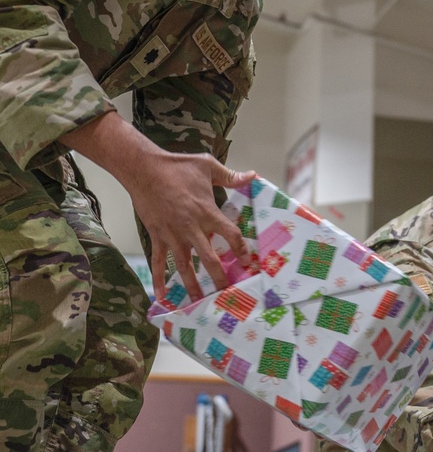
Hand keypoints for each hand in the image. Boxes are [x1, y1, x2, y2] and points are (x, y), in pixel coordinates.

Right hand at [128, 150, 254, 300]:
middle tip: (227, 293)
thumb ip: (231, 176)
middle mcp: (191, 227)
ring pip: (184, 265)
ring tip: (199, 301)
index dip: (240, 248)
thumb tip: (253, 175)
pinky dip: (159, 278)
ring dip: (191, 284)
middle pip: (208, 257)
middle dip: (218, 276)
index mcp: (207, 211)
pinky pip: (158, 261)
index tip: (247, 261)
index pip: (230, 234)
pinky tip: (162, 295)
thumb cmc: (178, 166)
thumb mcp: (208, 166)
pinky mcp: (157, 235)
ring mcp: (172, 234)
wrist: (144, 169)